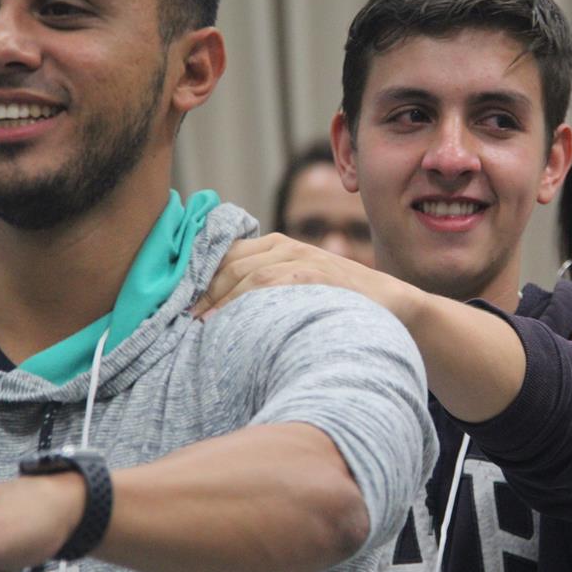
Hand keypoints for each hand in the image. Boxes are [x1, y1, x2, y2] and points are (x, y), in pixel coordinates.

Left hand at [191, 233, 418, 323]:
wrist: (393, 306)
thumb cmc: (338, 303)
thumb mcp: (298, 289)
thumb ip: (265, 290)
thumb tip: (216, 313)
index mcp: (277, 246)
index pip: (225, 254)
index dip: (198, 278)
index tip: (179, 304)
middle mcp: (285, 246)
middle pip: (228, 262)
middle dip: (201, 290)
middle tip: (180, 319)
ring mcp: (302, 258)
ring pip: (245, 273)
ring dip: (218, 299)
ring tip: (197, 325)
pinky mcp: (316, 274)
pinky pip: (270, 283)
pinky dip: (244, 300)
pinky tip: (226, 321)